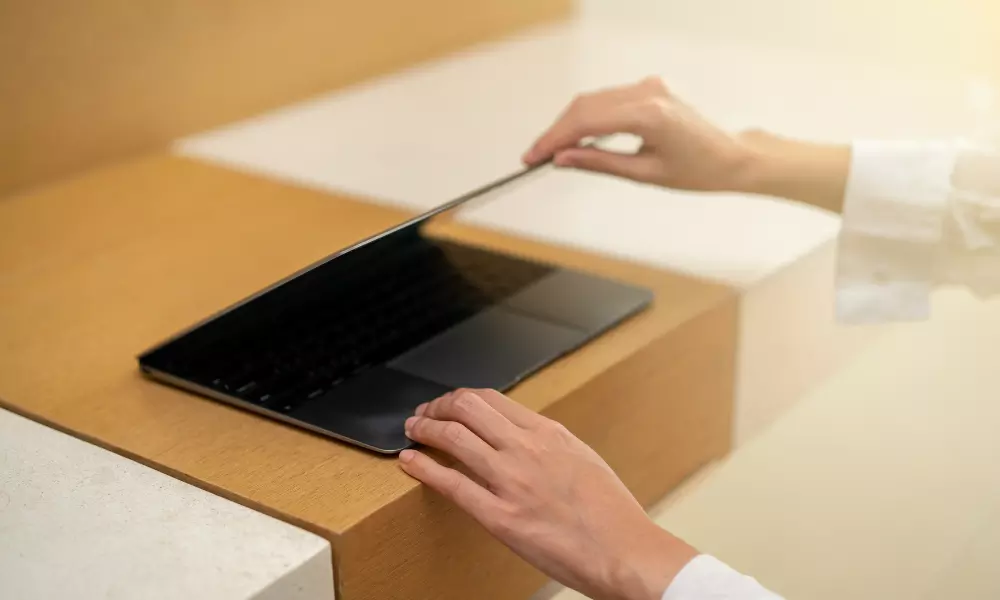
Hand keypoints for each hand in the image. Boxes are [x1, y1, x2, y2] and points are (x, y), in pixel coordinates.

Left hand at [399, 389, 696, 599]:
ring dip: (425, 429)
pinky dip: (423, 468)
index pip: (492, 399)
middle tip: (424, 413)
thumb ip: (548, 444)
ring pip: (454, 438)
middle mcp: (528, 449)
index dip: (460, 398)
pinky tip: (409, 462)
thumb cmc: (611, 514)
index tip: (449, 404)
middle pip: (467, 407)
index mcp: (550, 433)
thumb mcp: (583, 460)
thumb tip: (520, 436)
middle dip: (438, 406)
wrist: (625, 552)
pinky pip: (451, 484)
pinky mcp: (501, 516)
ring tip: (412, 431)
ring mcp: (512, 481)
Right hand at [523, 77, 753, 192]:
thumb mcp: (644, 174)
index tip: (534, 156)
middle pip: (585, 106)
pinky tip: (575, 137)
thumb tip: (564, 160)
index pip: (587, 122)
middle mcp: (647, 93)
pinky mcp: (648, 89)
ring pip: (592, 101)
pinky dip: (586, 117)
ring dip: (568, 124)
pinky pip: (607, 99)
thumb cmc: (697, 169)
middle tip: (535, 156)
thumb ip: (599, 163)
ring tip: (551, 150)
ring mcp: (648, 87)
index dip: (555, 139)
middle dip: (557, 132)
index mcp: (649, 114)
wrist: (729, 157)